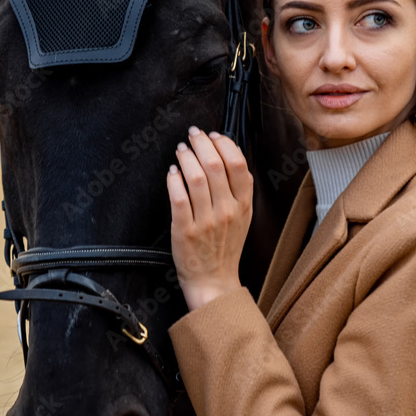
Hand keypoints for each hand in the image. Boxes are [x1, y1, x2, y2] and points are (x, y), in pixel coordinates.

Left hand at [166, 126, 252, 310]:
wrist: (213, 280)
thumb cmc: (226, 247)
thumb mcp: (243, 217)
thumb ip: (239, 190)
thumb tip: (229, 155)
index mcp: (243, 205)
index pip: (238, 164)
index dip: (224, 143)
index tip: (213, 135)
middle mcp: (227, 210)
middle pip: (215, 164)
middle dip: (202, 143)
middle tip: (192, 134)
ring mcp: (206, 221)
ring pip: (196, 177)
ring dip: (186, 157)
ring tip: (181, 150)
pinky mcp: (185, 230)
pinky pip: (179, 197)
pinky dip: (174, 179)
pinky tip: (172, 172)